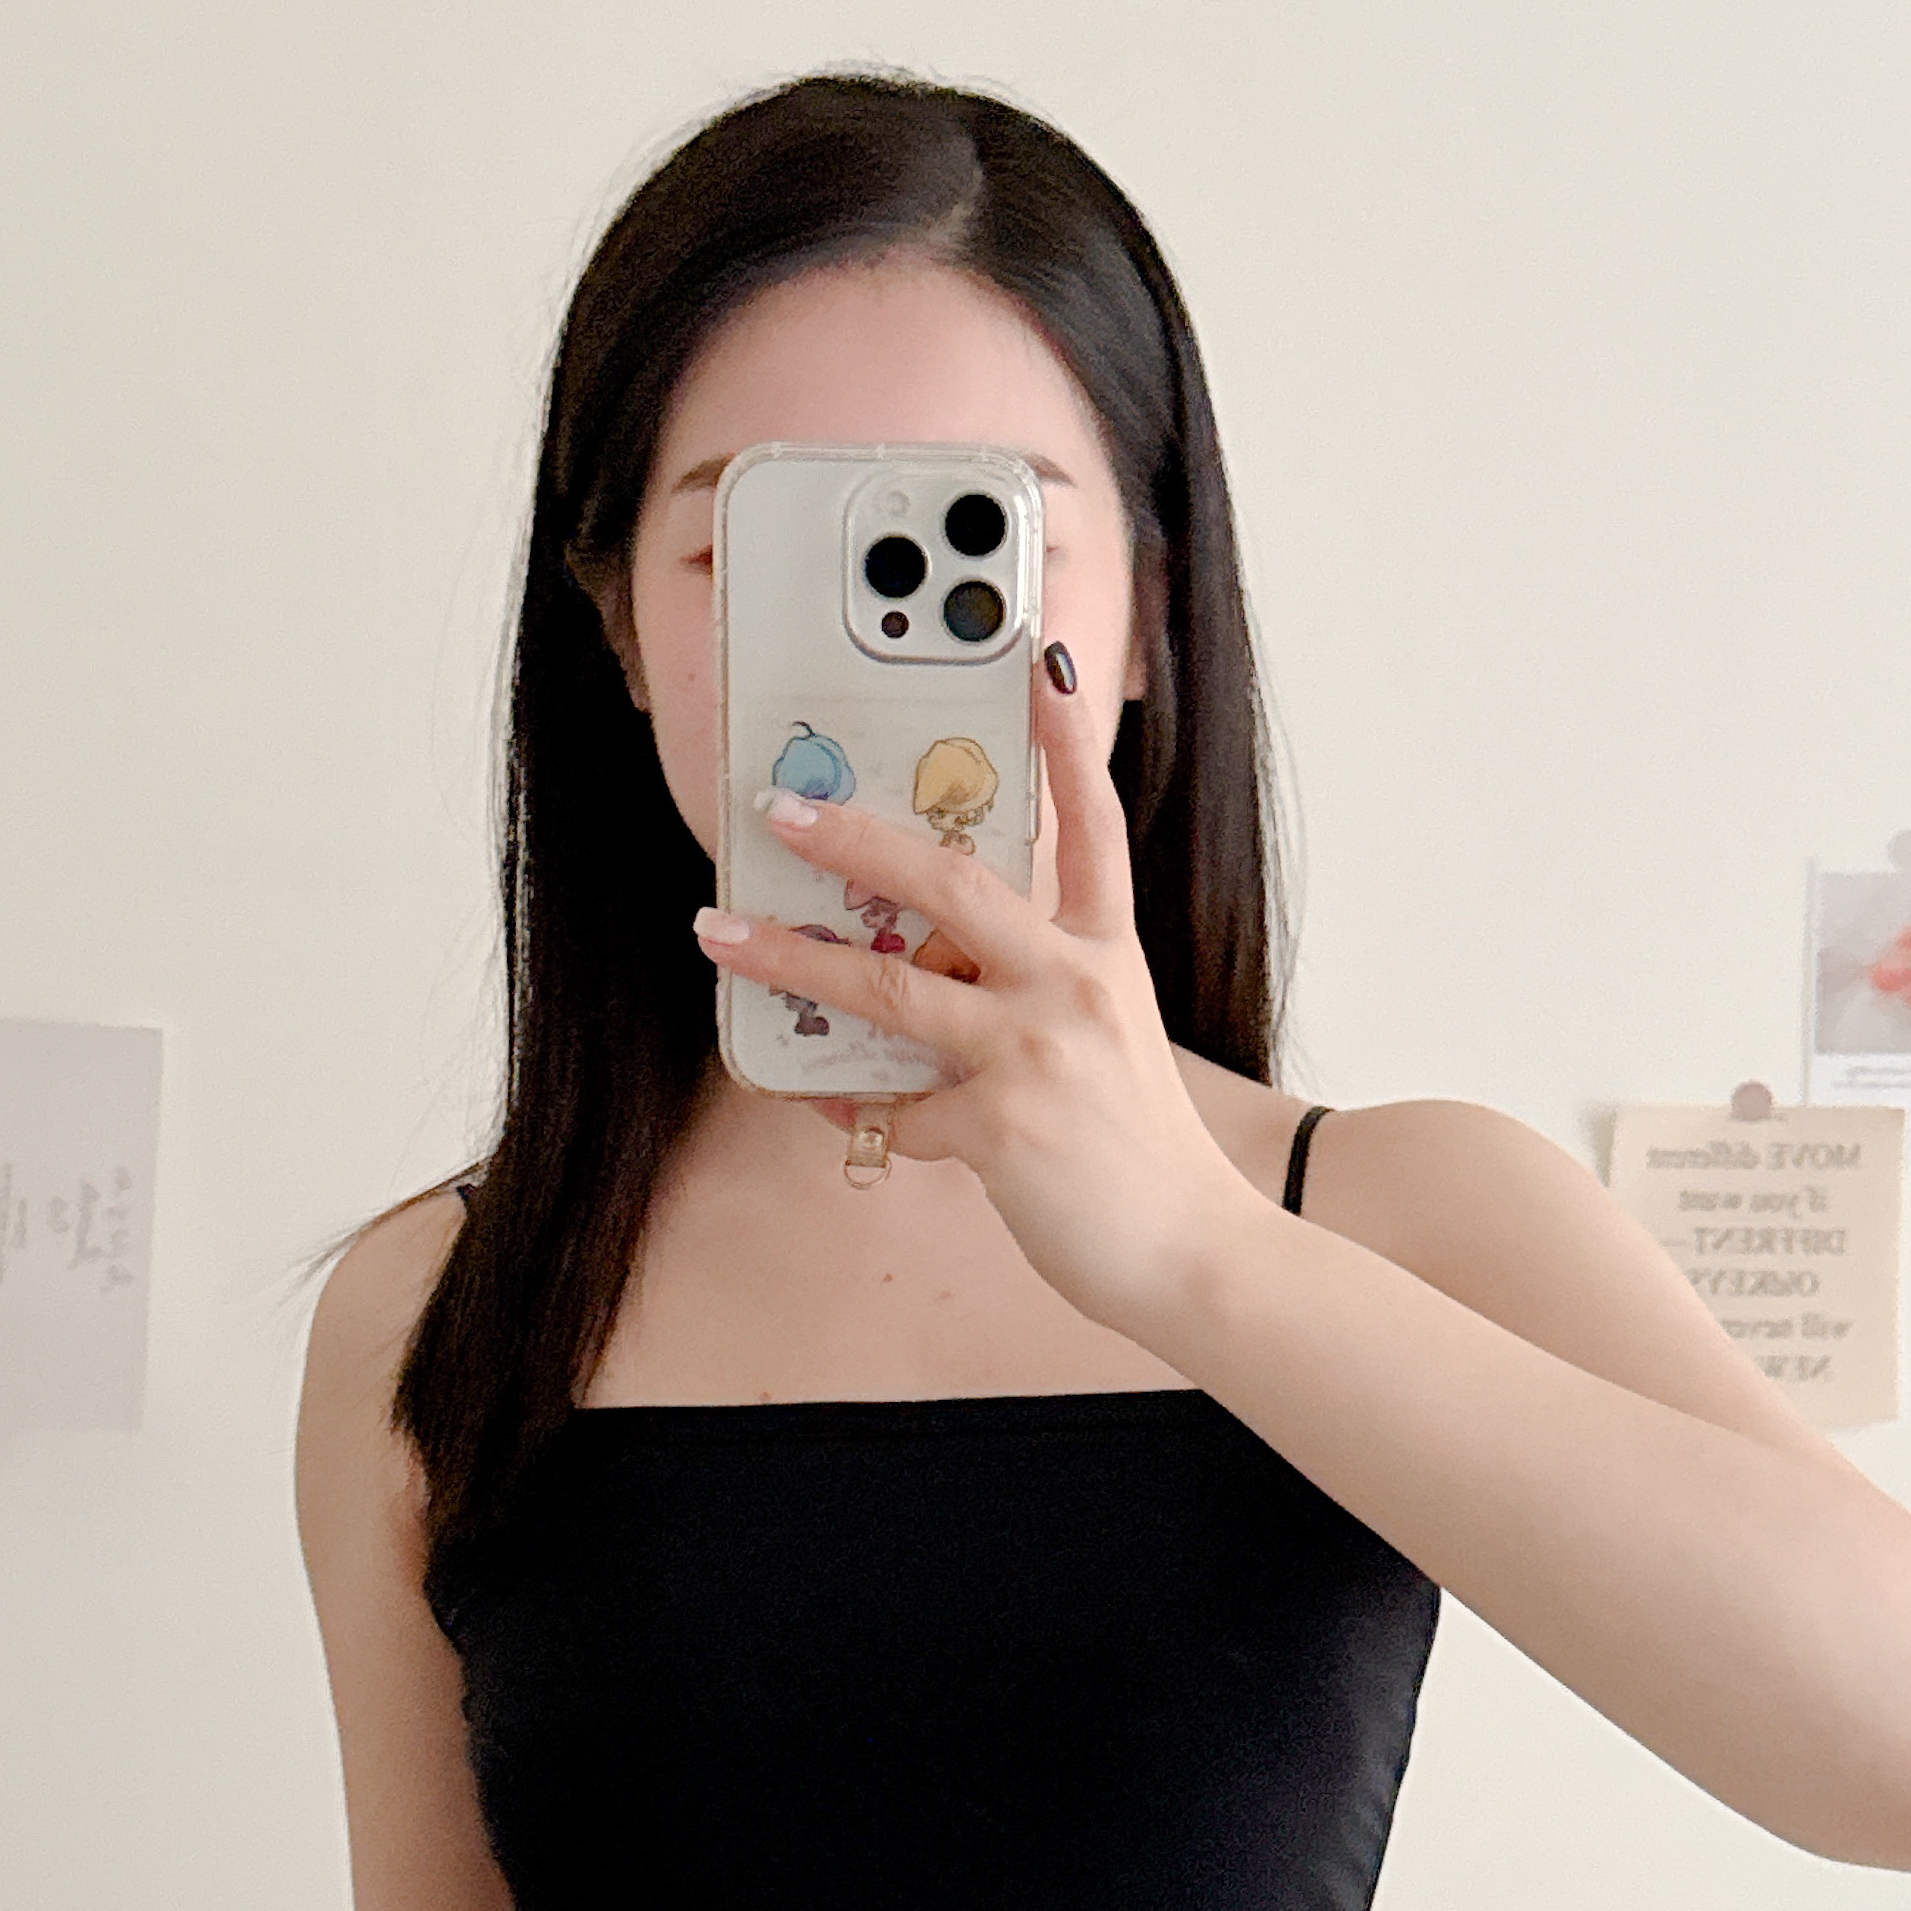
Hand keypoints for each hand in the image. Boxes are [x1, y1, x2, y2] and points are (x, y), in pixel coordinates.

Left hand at [691, 652, 1264, 1335]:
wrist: (1190, 1250)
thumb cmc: (1140, 1151)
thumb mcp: (1109, 1040)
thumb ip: (1036, 989)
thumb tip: (933, 965)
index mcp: (1108, 953)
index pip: (1093, 823)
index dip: (1066, 738)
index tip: (1036, 659)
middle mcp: (1076, 984)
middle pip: (951, 882)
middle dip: (854, 836)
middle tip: (781, 806)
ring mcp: (1037, 1051)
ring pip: (887, 988)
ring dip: (789, 959)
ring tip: (720, 933)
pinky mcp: (1002, 1125)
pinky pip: (889, 1106)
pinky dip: (844, 1103)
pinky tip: (816, 1095)